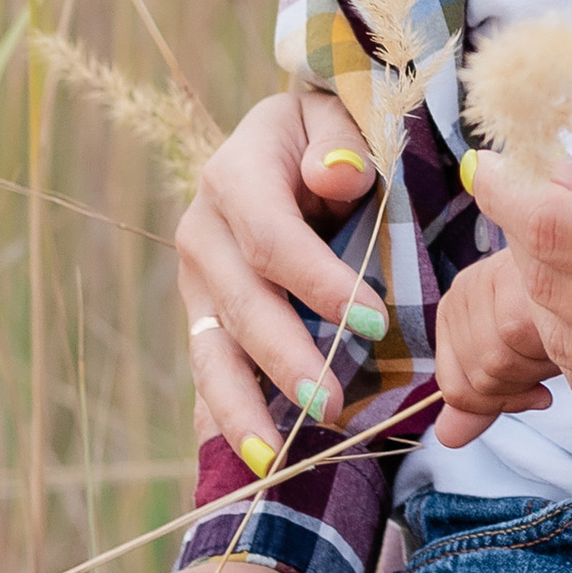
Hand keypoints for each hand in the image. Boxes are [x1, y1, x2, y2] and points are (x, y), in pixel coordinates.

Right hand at [176, 87, 387, 455]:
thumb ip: (341, 142)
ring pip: (213, 352)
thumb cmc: (325, 133)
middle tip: (331, 407)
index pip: (273, 239)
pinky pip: (213, 369)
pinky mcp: (205, 314)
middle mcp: (203, 232)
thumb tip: (339, 176)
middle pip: (243, 306)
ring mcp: (197, 280)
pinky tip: (255, 459)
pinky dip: (229, 416)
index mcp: (234, 176)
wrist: (282, 140)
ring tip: (277, 459)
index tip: (373, 320)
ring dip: (244, 408)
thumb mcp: (335, 114)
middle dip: (287, 360)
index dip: (320, 282)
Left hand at [433, 246, 559, 447]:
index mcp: (456, 309)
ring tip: (561, 343)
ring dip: (538, 371)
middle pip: (477, 380)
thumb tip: (448, 439)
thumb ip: (486, 399)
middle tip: (553, 359)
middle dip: (523, 387)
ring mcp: (485, 279)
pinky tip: (570, 332)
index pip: (455, 388)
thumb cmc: (568, 318)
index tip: (536, 390)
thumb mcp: (522, 364)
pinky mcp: (511, 279)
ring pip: (494, 366)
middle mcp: (463, 288)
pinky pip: (514, 343)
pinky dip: (547, 351)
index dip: (499, 403)